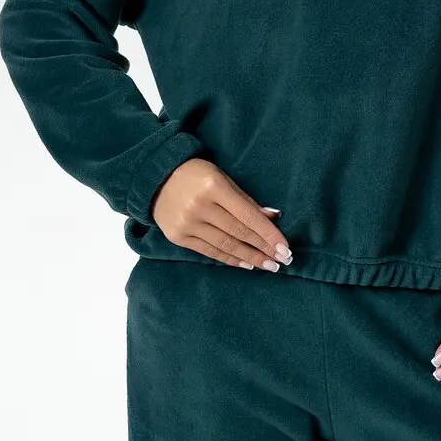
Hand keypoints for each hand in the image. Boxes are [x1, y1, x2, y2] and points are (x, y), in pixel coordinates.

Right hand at [150, 158, 291, 271]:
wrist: (155, 178)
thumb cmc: (196, 174)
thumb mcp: (222, 178)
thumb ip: (246, 199)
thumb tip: (273, 217)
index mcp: (213, 186)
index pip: (247, 215)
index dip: (268, 233)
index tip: (285, 247)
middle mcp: (199, 207)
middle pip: (238, 232)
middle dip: (263, 248)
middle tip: (282, 260)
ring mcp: (187, 224)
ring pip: (225, 245)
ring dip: (250, 257)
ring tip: (268, 265)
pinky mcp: (178, 237)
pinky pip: (209, 251)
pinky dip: (229, 259)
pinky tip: (245, 264)